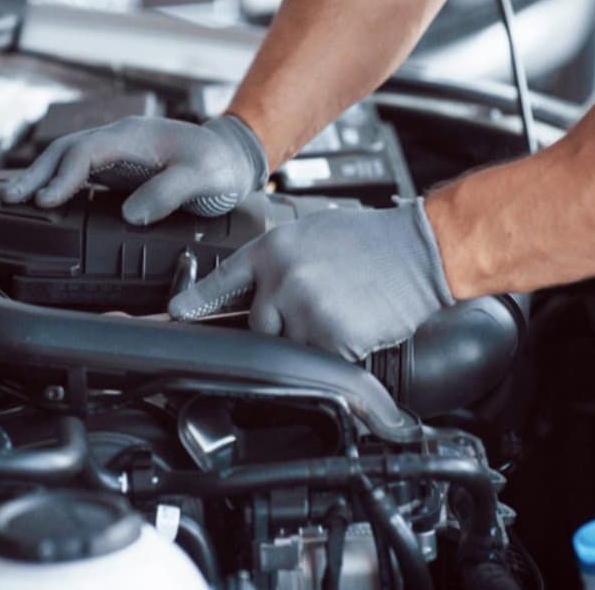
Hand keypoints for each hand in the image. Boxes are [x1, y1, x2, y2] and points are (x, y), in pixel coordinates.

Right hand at [1, 115, 268, 224]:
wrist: (233, 158)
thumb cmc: (219, 165)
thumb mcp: (202, 177)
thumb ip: (169, 192)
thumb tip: (132, 213)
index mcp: (134, 136)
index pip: (87, 152)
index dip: (64, 176)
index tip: (46, 200)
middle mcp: (120, 140)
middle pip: (67, 151)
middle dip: (37, 173)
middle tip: (10, 199)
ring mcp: (117, 153)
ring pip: (69, 159)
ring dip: (41, 177)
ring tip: (15, 199)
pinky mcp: (119, 168)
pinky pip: (80, 171)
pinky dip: (58, 182)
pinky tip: (44, 199)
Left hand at [169, 199, 454, 360]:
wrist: (420, 250)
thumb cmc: (373, 240)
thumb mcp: (312, 235)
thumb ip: (278, 261)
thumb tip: (256, 289)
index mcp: (274, 249)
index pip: (221, 281)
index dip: (195, 301)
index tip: (175, 314)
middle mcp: (282, 278)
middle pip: (258, 325)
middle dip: (282, 324)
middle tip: (321, 304)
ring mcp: (304, 310)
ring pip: (291, 346)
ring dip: (313, 338)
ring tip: (343, 308)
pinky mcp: (330, 337)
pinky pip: (322, 359)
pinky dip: (338, 350)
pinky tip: (356, 322)